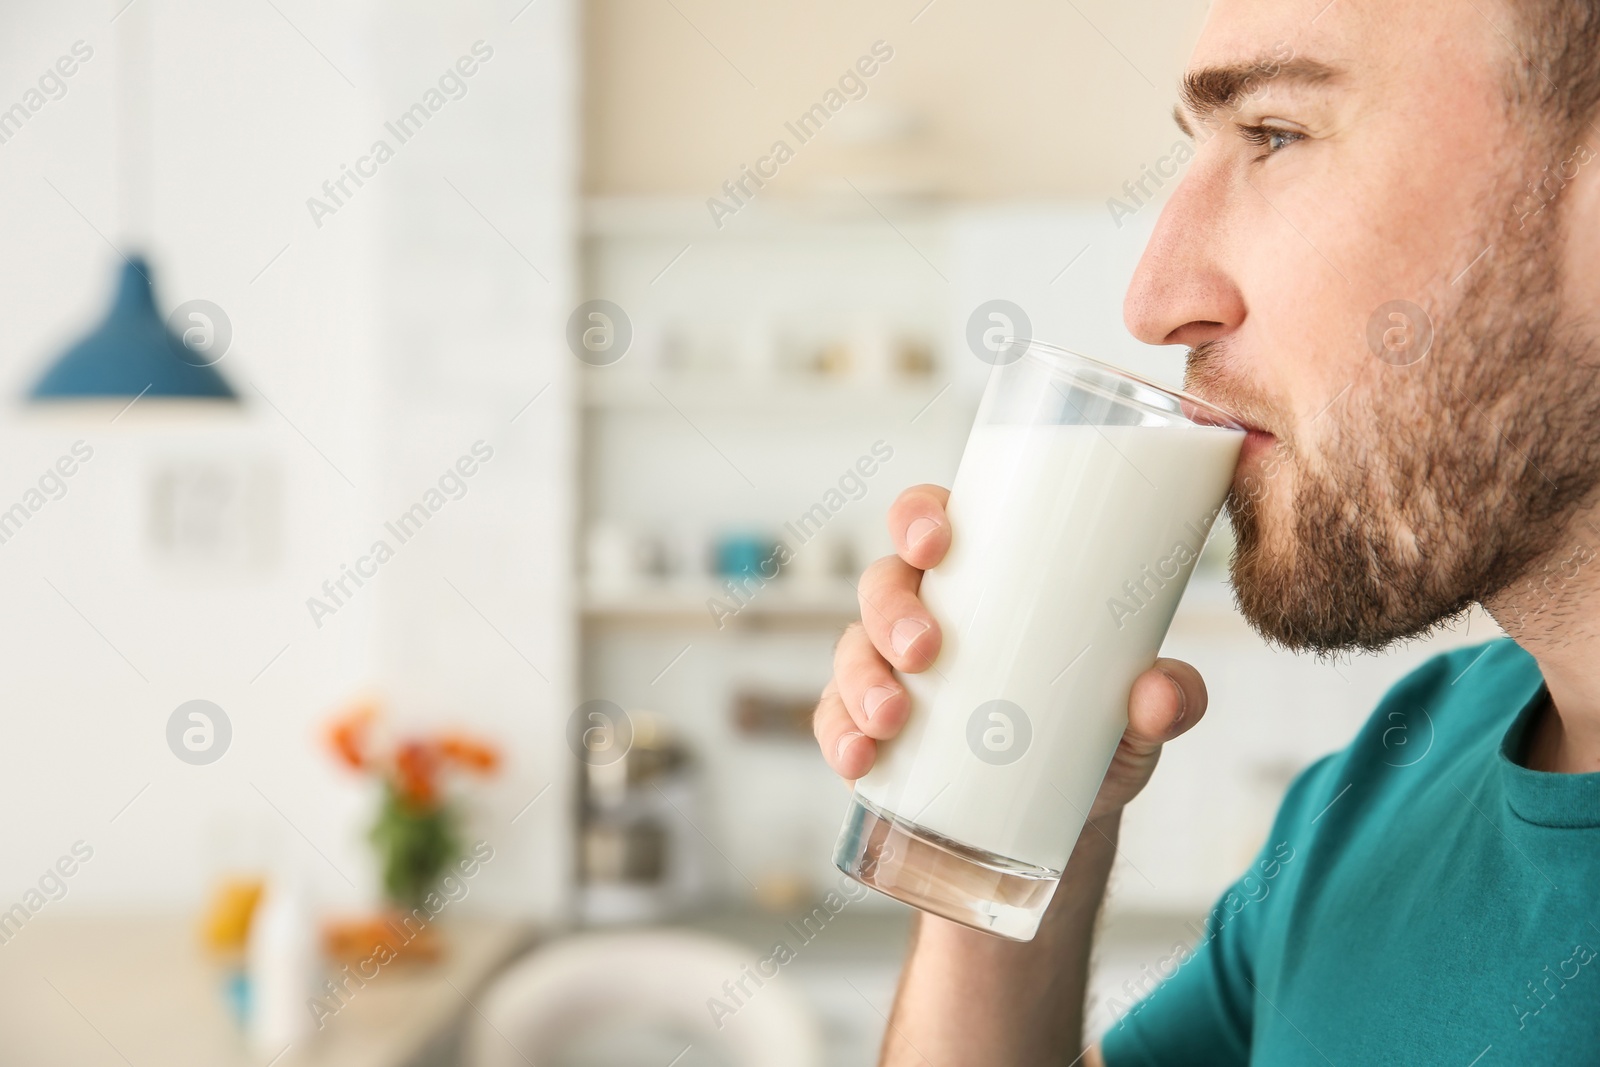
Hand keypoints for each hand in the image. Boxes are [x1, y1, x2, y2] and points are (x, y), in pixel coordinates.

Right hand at [812, 483, 1208, 822]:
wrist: (1063, 828)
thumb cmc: (1093, 739)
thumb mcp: (1137, 720)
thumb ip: (1170, 699)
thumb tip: (1159, 694)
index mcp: (982, 580)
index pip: (931, 520)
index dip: (918, 515)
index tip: (937, 541)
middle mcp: (924, 614)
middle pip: (883, 583)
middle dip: (892, 611)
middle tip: (927, 651)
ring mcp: (889, 673)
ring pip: (851, 651)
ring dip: (862, 679)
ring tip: (892, 719)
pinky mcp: (868, 732)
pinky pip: (833, 721)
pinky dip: (839, 737)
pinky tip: (858, 760)